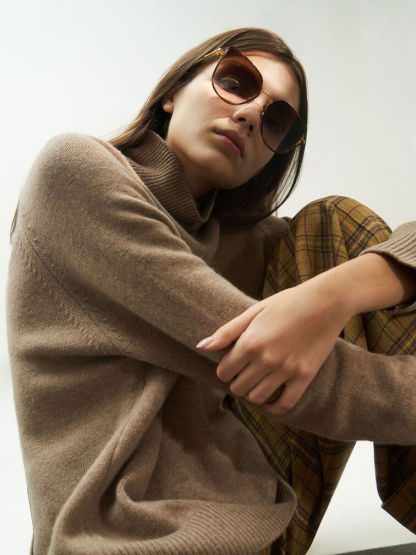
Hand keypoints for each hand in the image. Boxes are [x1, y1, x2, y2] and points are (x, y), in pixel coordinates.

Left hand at [196, 278, 352, 414]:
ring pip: (257, 398)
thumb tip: (201, 347)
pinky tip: (270, 400)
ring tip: (257, 382)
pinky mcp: (304, 377)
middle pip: (238, 387)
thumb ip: (227, 331)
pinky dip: (273, 407)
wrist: (325, 302)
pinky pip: (284, 405)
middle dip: (237, 381)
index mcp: (250, 342)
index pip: (224, 372)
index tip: (232, 364)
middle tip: (245, 372)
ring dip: (253, 393)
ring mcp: (286, 370)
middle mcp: (266, 359)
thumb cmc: (287, 303)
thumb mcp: (254, 311)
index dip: (225, 370)